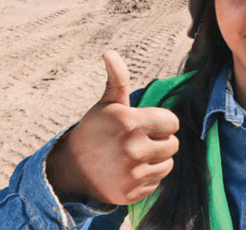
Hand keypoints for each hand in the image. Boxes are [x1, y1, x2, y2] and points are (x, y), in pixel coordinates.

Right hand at [46, 51, 179, 204]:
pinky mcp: (131, 193)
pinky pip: (156, 183)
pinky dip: (147, 178)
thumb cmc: (95, 130)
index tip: (146, 124)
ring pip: (168, 164)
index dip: (162, 122)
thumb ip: (117, 79)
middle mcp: (133, 149)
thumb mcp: (107, 104)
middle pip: (173, 144)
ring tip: (135, 156)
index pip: (173, 122)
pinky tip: (130, 172)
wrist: (71, 168)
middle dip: (160, 141)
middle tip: (139, 141)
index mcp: (130, 123)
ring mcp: (132, 174)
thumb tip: (109, 52)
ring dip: (157, 160)